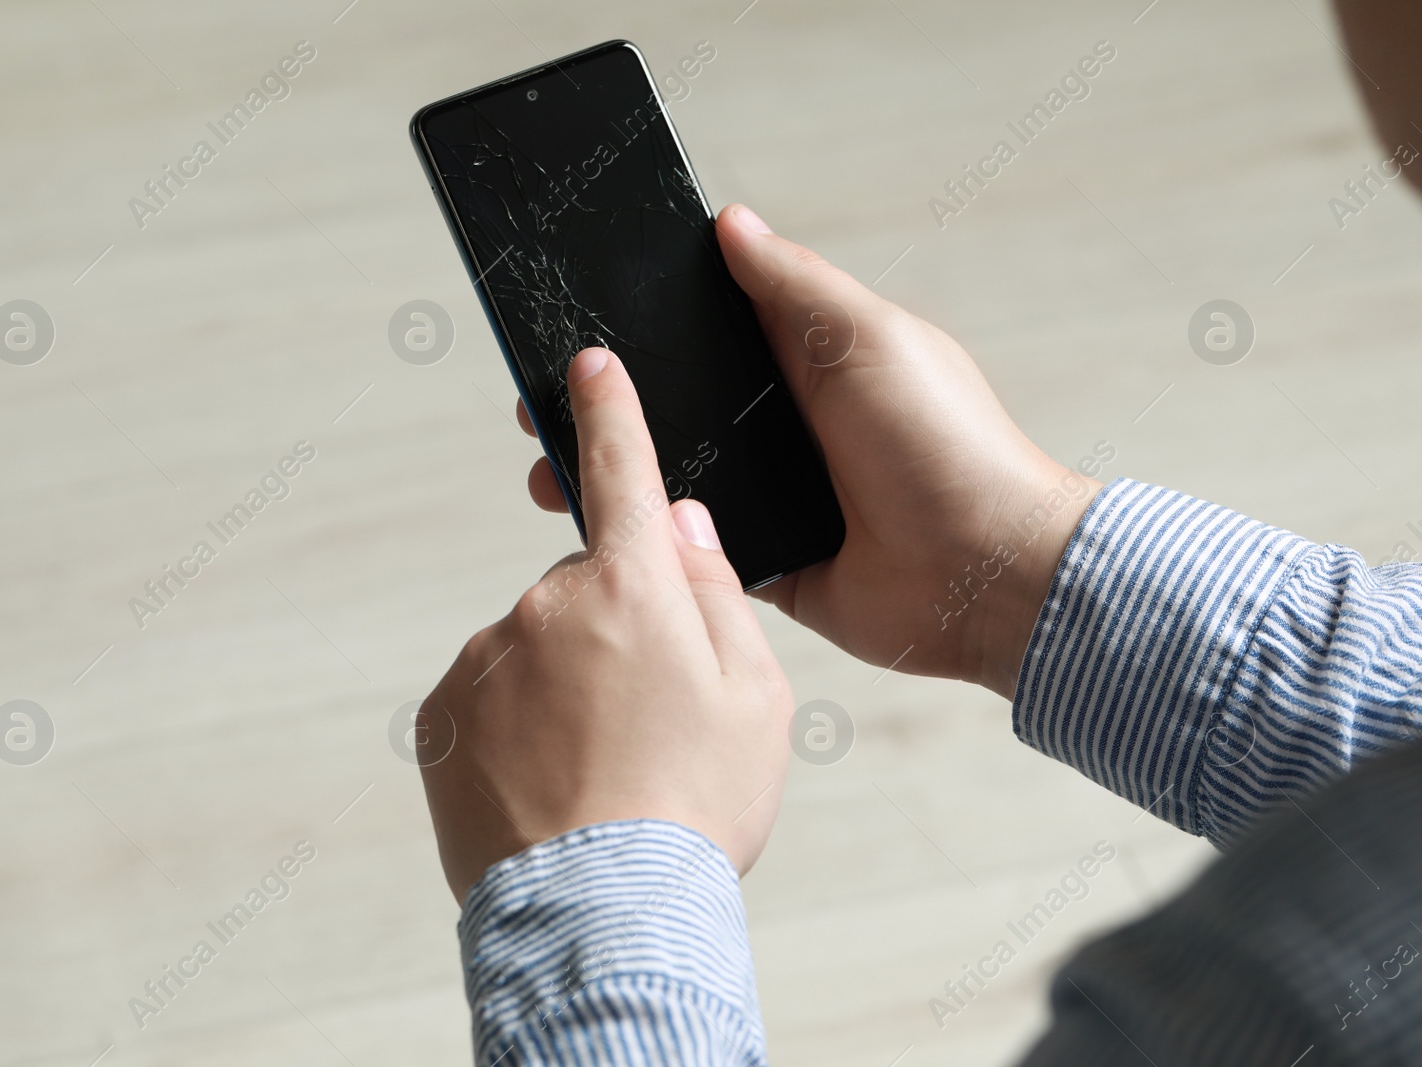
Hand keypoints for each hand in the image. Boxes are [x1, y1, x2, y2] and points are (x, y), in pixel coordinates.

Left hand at [422, 347, 792, 904]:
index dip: (610, 409)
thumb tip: (677, 522)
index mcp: (633, 587)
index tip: (590, 361)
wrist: (602, 914)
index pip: (622, 470)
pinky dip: (517, 726)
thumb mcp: (756, 698)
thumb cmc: (696, 808)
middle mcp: (546, 604)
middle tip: (649, 719)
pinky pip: (490, 695)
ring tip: (602, 769)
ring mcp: (486, 658)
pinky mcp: (441, 714)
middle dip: (616, 627)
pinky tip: (553, 783)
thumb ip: (716, 593)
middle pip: (588, 587)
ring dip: (567, 684)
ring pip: (539, 645)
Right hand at [519, 208, 1096, 698]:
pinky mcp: (767, 561)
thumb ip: (794, 285)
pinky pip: (693, 548)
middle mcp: (784, 427)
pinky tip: (602, 531)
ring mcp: (773, 497)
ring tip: (549, 471)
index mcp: (808, 363)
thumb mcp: (868, 339)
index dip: (648, 324)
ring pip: (673, 476)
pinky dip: (652, 540)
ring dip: (617, 472)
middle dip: (611, 405)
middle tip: (543, 402)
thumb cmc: (946, 446)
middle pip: (678, 405)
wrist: (983, 575)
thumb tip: (732, 222)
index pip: (711, 330)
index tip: (582, 318)